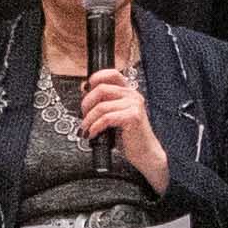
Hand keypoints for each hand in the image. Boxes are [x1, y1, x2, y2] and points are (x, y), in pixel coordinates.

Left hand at [74, 60, 167, 190]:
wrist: (145, 152)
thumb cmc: (129, 136)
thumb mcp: (112, 116)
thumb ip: (102, 102)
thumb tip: (84, 90)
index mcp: (128, 92)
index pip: (112, 74)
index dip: (96, 78)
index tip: (85, 89)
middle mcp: (132, 95)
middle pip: (101, 89)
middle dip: (86, 103)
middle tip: (83, 116)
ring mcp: (134, 105)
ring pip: (101, 106)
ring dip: (88, 119)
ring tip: (86, 129)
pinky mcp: (133, 117)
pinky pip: (106, 118)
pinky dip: (95, 127)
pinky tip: (93, 133)